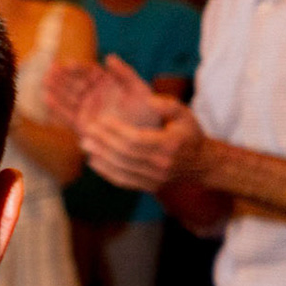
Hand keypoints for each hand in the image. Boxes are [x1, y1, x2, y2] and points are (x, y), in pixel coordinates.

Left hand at [79, 93, 205, 193]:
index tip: (101, 120)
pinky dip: (106, 171)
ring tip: (85, 144)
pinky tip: (93, 161)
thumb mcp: (184, 114)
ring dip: (100, 157)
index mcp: (170, 145)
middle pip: (125, 154)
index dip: (115, 130)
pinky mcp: (149, 186)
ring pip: (121, 169)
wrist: (201, 162)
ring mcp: (156, 179)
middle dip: (103, 142)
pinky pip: (123, 181)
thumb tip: (147, 99)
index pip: (136, 139)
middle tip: (86, 131)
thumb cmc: (188, 133)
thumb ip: (167, 105)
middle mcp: (162, 164)